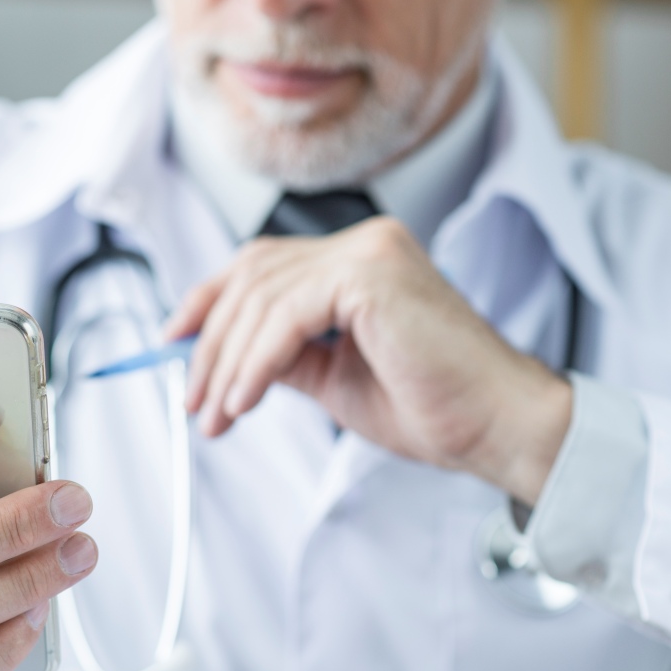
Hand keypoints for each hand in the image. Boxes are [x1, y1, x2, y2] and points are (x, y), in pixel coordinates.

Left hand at [163, 217, 571, 505]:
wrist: (497, 427)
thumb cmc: (435, 407)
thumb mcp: (335, 379)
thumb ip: (285, 356)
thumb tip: (226, 358)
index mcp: (359, 260)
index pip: (261, 264)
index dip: (208, 300)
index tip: (173, 342)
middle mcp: (364, 243)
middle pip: (251, 277)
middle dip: (210, 343)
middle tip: (194, 403)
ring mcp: (369, 251)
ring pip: (261, 298)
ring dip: (226, 363)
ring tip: (217, 415)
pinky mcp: (372, 275)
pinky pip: (286, 316)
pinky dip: (255, 362)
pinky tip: (244, 400)